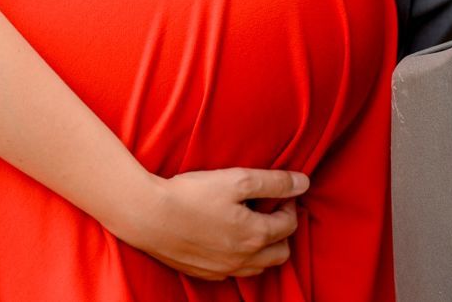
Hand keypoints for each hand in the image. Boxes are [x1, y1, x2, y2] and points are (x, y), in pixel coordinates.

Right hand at [106, 167, 306, 280]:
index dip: (288, 204)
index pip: (289, 224)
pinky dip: (240, 258)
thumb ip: (274, 182)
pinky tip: (227, 239)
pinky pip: (234, 272)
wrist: (148, 216)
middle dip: (281, 231)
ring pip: (259, 267)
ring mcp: (224, 270)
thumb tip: (304, 183)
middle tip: (268, 209)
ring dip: (263, 248)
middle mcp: (244, 259)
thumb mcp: (237, 179)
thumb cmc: (192, 194)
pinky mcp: (205, 273)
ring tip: (250, 224)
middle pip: (280, 252)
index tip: (278, 191)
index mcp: (256, 235)